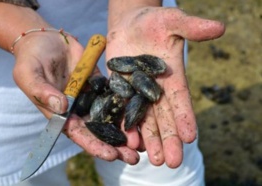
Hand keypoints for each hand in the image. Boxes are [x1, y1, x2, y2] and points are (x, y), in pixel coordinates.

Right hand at [13, 32, 139, 163]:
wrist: (45, 39)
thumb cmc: (31, 59)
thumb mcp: (28, 74)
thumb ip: (42, 91)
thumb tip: (62, 107)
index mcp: (60, 113)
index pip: (78, 134)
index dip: (94, 145)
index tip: (111, 154)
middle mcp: (77, 109)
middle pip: (98, 130)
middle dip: (115, 145)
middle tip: (133, 158)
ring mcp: (90, 96)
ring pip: (110, 116)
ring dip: (125, 129)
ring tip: (142, 141)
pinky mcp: (99, 83)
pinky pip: (114, 94)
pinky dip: (127, 105)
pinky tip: (142, 113)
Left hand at [106, 7, 224, 166]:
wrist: (129, 25)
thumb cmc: (154, 21)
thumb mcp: (172, 21)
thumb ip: (192, 28)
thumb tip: (220, 28)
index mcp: (172, 78)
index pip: (181, 101)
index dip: (185, 118)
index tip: (190, 137)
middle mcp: (156, 90)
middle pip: (163, 118)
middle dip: (168, 139)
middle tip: (171, 162)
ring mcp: (136, 92)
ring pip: (144, 120)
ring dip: (148, 140)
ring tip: (152, 159)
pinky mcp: (119, 91)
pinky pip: (121, 111)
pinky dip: (124, 126)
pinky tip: (127, 142)